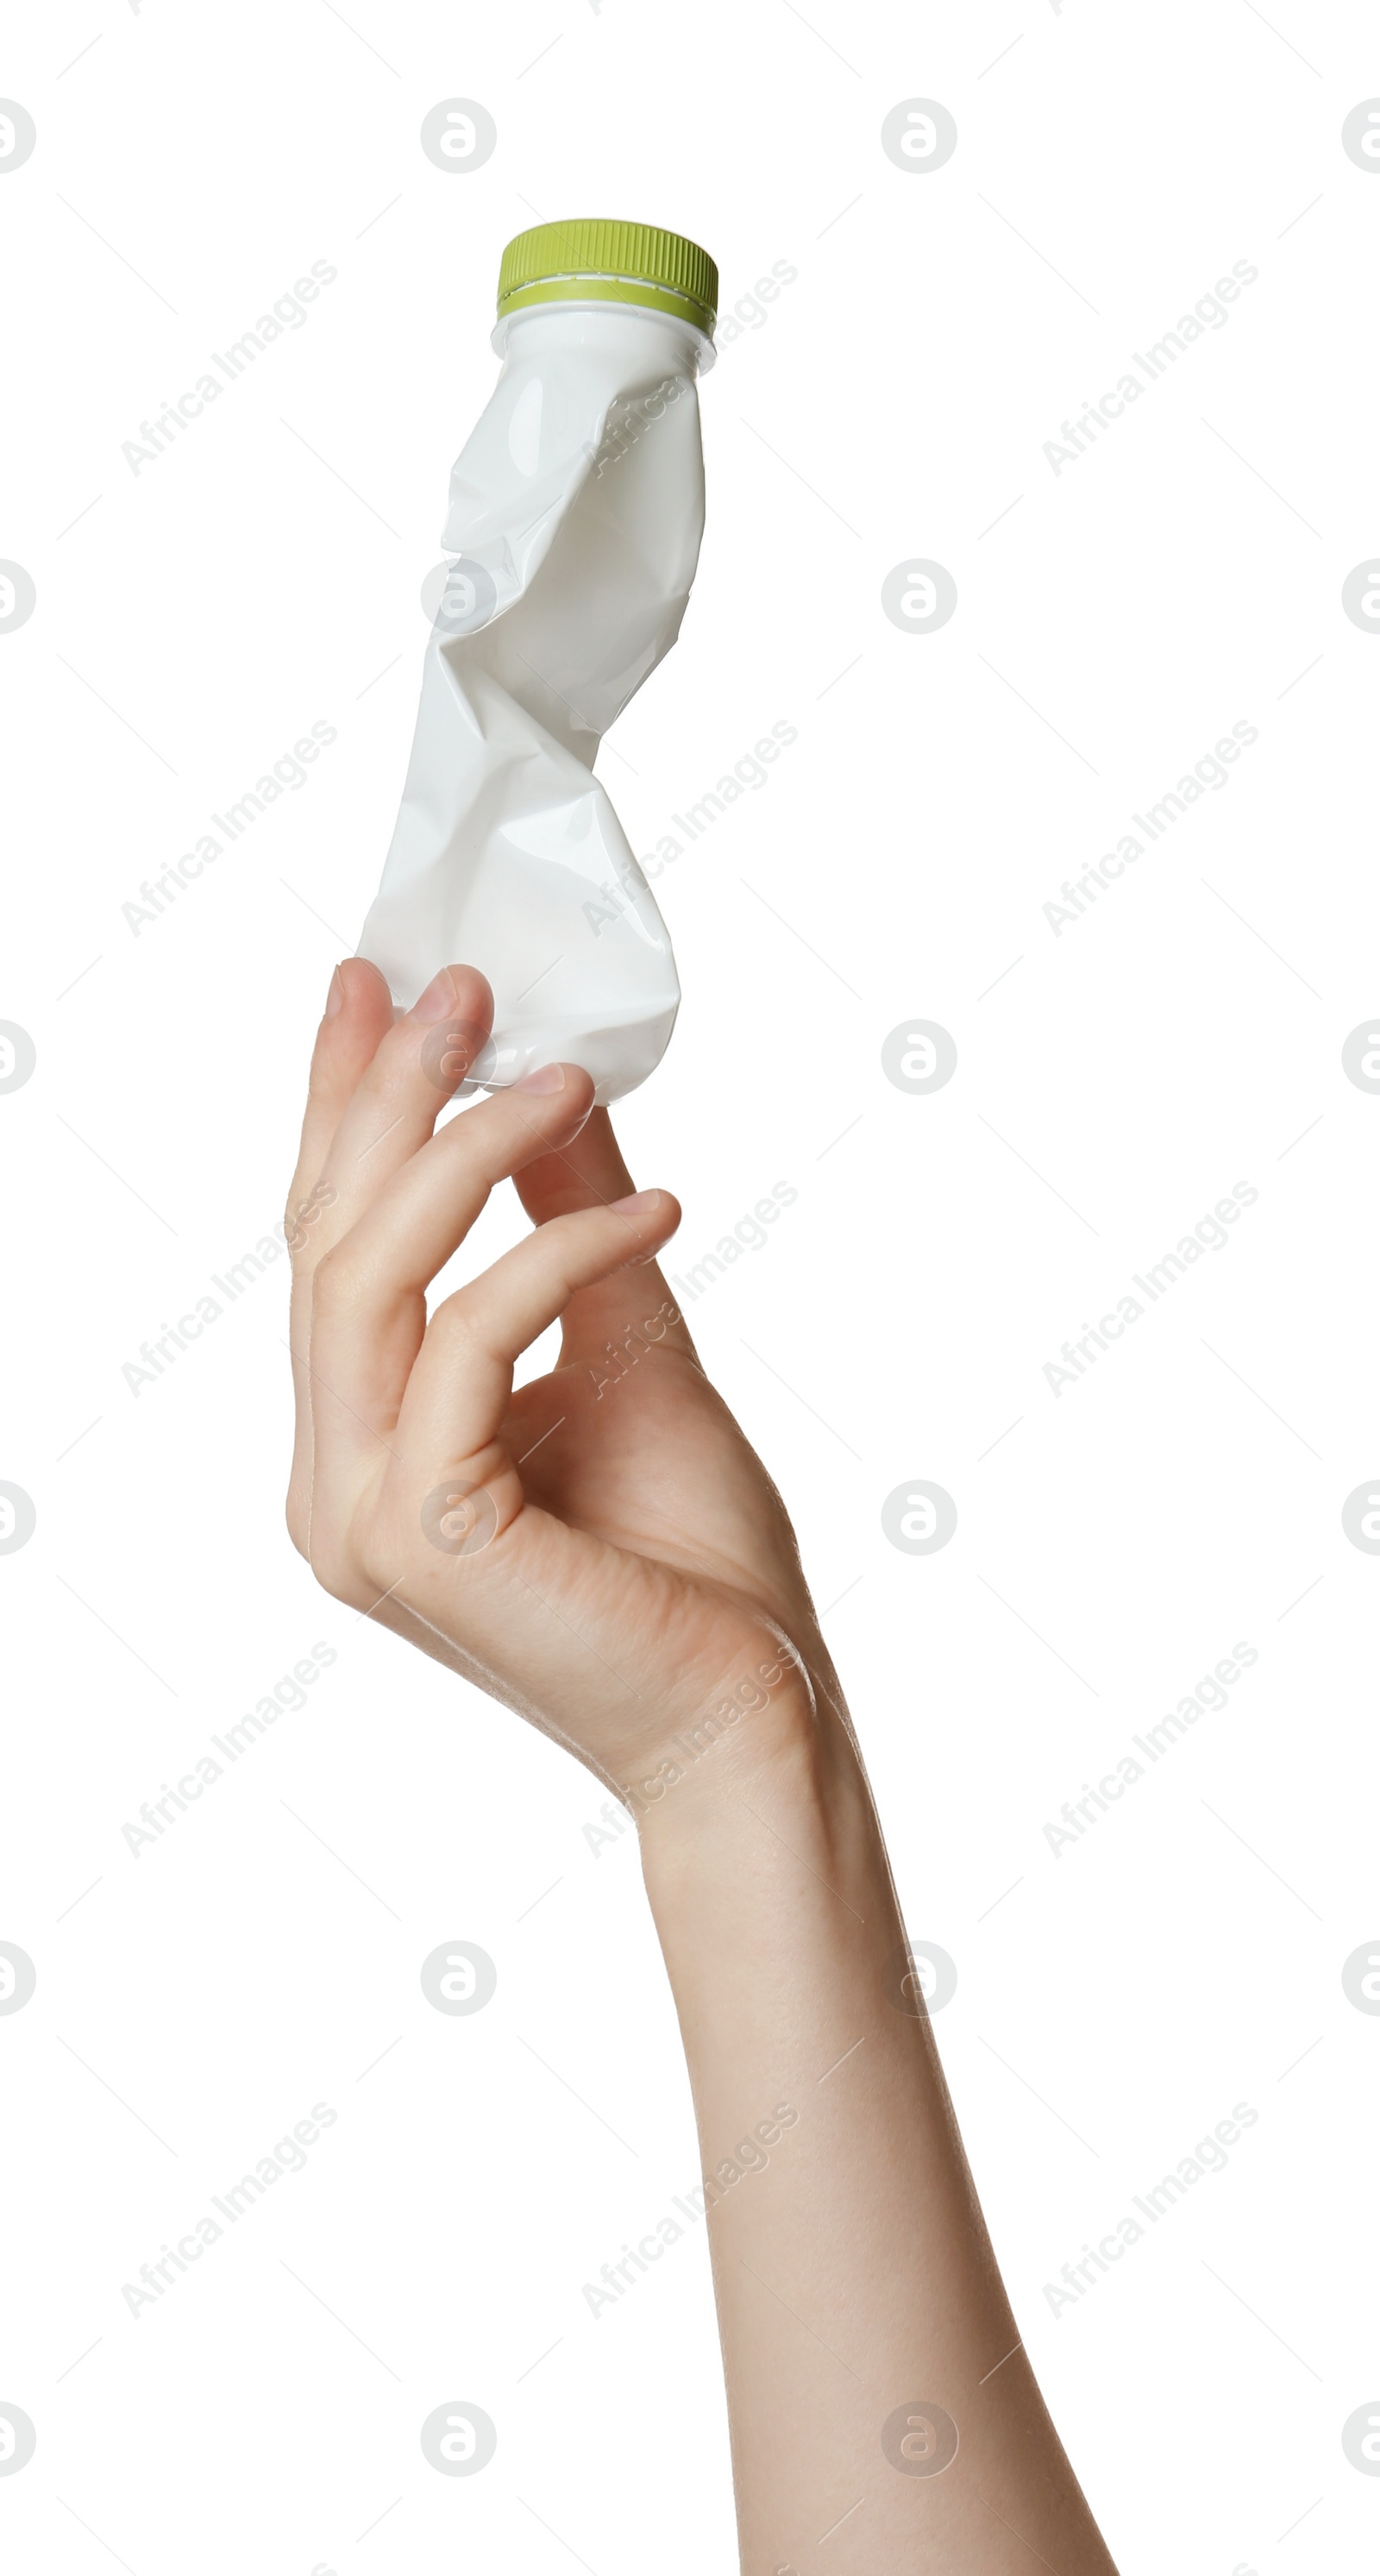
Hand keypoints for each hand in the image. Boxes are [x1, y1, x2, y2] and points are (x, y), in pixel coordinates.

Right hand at [285, 961, 821, 1805]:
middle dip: (386, 1097)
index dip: (344, 1112)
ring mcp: (357, 1516)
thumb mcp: (629, 1345)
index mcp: (363, 1444)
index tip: (377, 988)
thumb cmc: (696, 1562)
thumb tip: (556, 1088)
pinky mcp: (419, 1537)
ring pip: (365, 1278)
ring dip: (461, 1149)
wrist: (756, 1714)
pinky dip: (556, 1253)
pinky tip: (656, 1212)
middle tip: (458, 986)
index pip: (330, 1250)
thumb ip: (568, 1224)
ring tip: (564, 1074)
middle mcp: (332, 1479)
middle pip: (326, 1246)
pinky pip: (464, 1341)